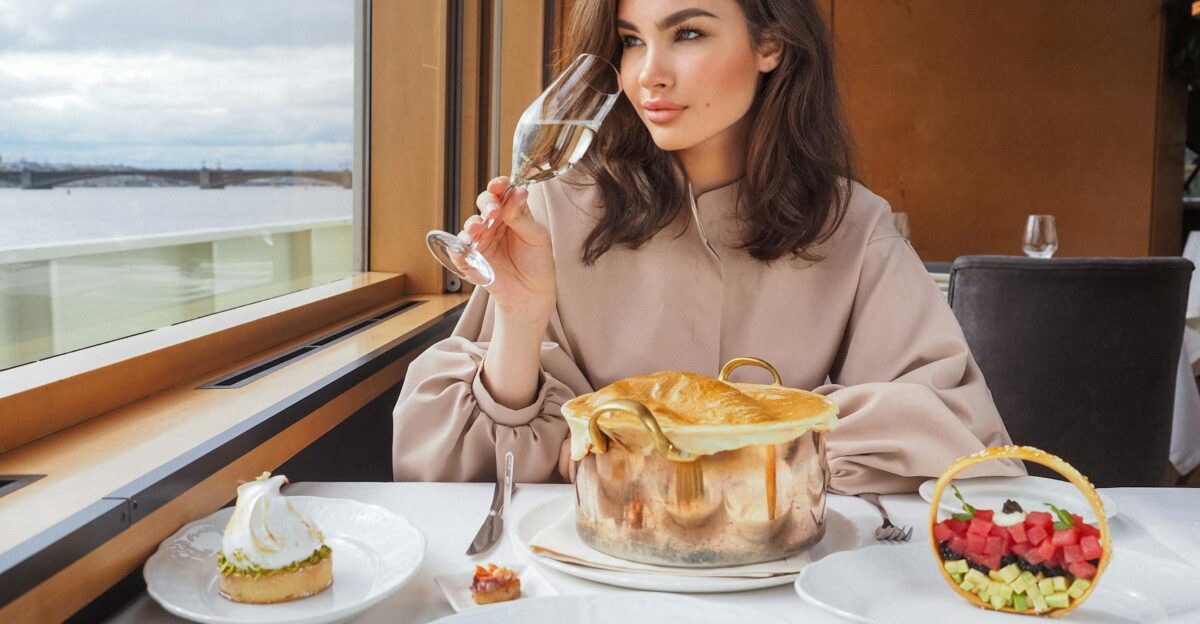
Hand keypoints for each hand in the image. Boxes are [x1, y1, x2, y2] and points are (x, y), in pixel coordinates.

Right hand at [457, 176, 555, 320]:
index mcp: (512, 213)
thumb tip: (518, 192)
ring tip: (478, 228)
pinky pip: (459, 252)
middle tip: (494, 210)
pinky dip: (458, 249)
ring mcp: (482, 240)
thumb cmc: (538, 262)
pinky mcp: (472, 259)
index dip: (498, 186)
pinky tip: (463, 248)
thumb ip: (523, 217)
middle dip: (487, 203)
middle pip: (484, 204)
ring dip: (472, 224)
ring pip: (470, 225)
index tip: (499, 185)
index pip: (502, 193)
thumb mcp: (537, 237)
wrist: (532, 293)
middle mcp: (495, 223)